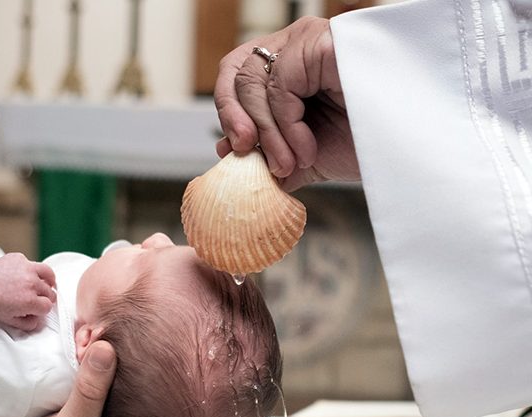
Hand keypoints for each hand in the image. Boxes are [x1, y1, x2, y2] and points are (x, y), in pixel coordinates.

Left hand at [0, 253, 56, 330]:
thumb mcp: (11, 320)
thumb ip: (28, 323)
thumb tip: (39, 320)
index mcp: (30, 301)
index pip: (48, 306)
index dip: (43, 309)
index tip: (38, 308)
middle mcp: (31, 283)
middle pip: (49, 292)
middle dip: (44, 297)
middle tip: (38, 298)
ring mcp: (26, 268)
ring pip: (48, 273)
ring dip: (47, 280)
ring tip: (44, 283)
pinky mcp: (19, 258)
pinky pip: (32, 264)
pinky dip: (30, 270)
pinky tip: (24, 275)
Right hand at [0, 341, 158, 416]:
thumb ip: (92, 388)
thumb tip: (106, 348)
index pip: (176, 406)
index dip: (171, 376)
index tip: (160, 347)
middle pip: (154, 390)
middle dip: (141, 362)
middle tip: (130, 337)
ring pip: (131, 385)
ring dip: (119, 362)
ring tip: (109, 339)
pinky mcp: (104, 415)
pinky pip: (112, 385)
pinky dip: (104, 368)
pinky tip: (96, 351)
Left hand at [214, 16, 359, 190]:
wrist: (404, 150)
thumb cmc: (362, 145)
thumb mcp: (304, 155)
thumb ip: (267, 154)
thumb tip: (225, 152)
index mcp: (288, 66)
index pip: (236, 74)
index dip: (227, 111)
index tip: (232, 150)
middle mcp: (296, 46)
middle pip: (237, 72)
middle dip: (235, 120)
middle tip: (248, 155)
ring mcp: (309, 40)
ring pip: (254, 81)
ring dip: (267, 133)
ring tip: (290, 163)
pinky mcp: (322, 43)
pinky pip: (280, 85)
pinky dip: (285, 126)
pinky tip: (306, 149)